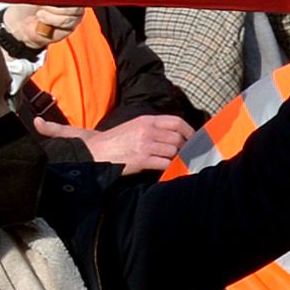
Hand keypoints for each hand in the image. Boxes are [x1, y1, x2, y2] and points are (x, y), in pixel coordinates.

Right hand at [51, 113, 189, 174]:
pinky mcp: (142, 160)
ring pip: (174, 151)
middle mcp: (147, 130)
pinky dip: (171, 167)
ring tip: (180, 162)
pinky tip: (171, 169)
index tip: (195, 139)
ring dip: (179, 158)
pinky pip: (165, 164)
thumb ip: (154, 128)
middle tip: (189, 154)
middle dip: (186, 148)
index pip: (176, 122)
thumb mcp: (134, 127)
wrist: (94, 152)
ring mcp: (145, 145)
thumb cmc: (115, 140)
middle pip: (178, 138)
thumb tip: (178, 135)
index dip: (189, 131)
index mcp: (146, 120)